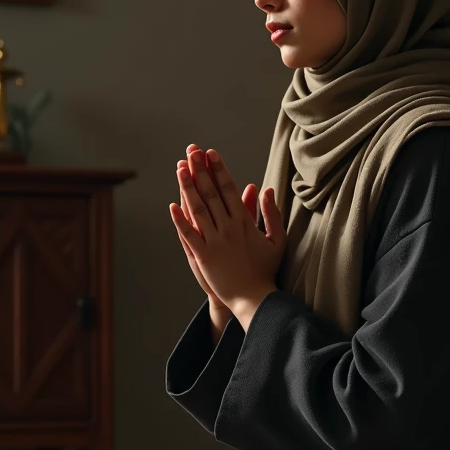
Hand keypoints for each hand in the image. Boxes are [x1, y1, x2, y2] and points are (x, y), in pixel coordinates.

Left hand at [171, 145, 285, 313]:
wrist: (254, 298)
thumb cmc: (265, 269)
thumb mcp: (277, 239)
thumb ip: (272, 213)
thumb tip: (266, 189)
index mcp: (244, 222)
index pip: (229, 189)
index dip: (218, 169)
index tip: (210, 154)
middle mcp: (228, 228)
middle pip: (211, 193)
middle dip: (200, 170)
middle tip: (191, 151)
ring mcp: (214, 242)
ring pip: (197, 209)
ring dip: (187, 187)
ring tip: (180, 169)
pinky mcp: (203, 257)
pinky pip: (188, 234)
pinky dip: (180, 220)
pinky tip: (172, 205)